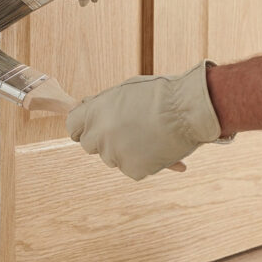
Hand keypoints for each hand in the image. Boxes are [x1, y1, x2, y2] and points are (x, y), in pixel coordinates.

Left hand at [66, 61, 224, 180]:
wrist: (189, 110)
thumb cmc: (161, 94)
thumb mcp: (125, 91)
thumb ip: (103, 105)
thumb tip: (88, 110)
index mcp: (94, 112)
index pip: (72, 126)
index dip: (83, 126)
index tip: (92, 128)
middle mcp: (100, 134)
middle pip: (90, 145)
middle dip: (103, 139)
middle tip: (124, 131)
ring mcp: (115, 154)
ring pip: (112, 158)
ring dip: (124, 150)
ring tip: (148, 134)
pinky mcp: (133, 170)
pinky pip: (131, 168)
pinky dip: (142, 162)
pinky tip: (157, 147)